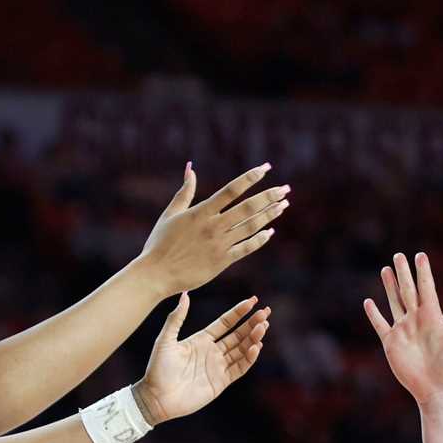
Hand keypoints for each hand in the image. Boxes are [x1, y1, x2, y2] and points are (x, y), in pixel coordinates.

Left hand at [133, 294, 269, 423]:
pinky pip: (239, 368)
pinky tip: (256, 347)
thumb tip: (185, 294)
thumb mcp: (165, 340)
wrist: (156, 398)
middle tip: (265, 312)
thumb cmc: (157, 368)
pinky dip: (249, 358)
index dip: (239, 312)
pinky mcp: (220, 382)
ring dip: (253, 338)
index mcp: (200, 340)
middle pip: (237, 334)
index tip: (253, 300)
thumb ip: (176, 318)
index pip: (225, 322)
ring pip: (241, 350)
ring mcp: (217, 367)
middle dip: (252, 323)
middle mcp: (212, 352)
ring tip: (263, 327)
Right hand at [136, 162, 289, 295]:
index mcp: (201, 212)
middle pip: (248, 207)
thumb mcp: (170, 214)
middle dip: (269, 196)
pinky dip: (260, 240)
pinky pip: (246, 248)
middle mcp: (213, 227)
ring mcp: (219, 245)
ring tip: (283, 206)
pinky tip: (270, 232)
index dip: (251, 177)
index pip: (231, 190)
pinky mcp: (222, 262)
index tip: (266, 168)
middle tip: (285, 189)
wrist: (156, 274)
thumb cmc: (159, 243)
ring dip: (269, 215)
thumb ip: (185, 192)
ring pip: (251, 227)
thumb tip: (191, 168)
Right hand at [363, 252, 442, 405]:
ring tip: (385, 270)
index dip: (423, 272)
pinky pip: (380, 325)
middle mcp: (417, 320)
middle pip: (408, 291)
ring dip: (389, 287)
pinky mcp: (391, 343)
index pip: (427, 288)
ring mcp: (403, 330)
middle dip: (403, 273)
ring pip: (394, 303)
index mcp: (433, 316)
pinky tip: (368, 302)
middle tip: (398, 255)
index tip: (420, 256)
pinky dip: (374, 314)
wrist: (438, 388)